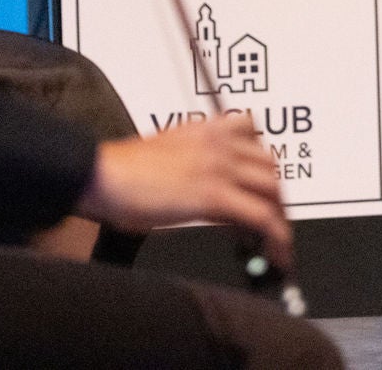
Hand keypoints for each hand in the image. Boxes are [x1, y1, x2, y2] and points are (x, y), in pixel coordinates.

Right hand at [77, 114, 292, 270]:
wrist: (102, 175)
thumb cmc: (123, 172)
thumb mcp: (170, 156)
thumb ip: (200, 167)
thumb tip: (219, 200)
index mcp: (208, 129)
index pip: (254, 136)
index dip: (262, 167)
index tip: (262, 189)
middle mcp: (220, 142)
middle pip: (270, 167)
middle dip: (276, 197)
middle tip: (273, 222)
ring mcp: (220, 167)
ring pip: (273, 191)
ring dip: (280, 220)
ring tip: (276, 244)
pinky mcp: (214, 195)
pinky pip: (261, 216)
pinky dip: (276, 237)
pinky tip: (276, 252)